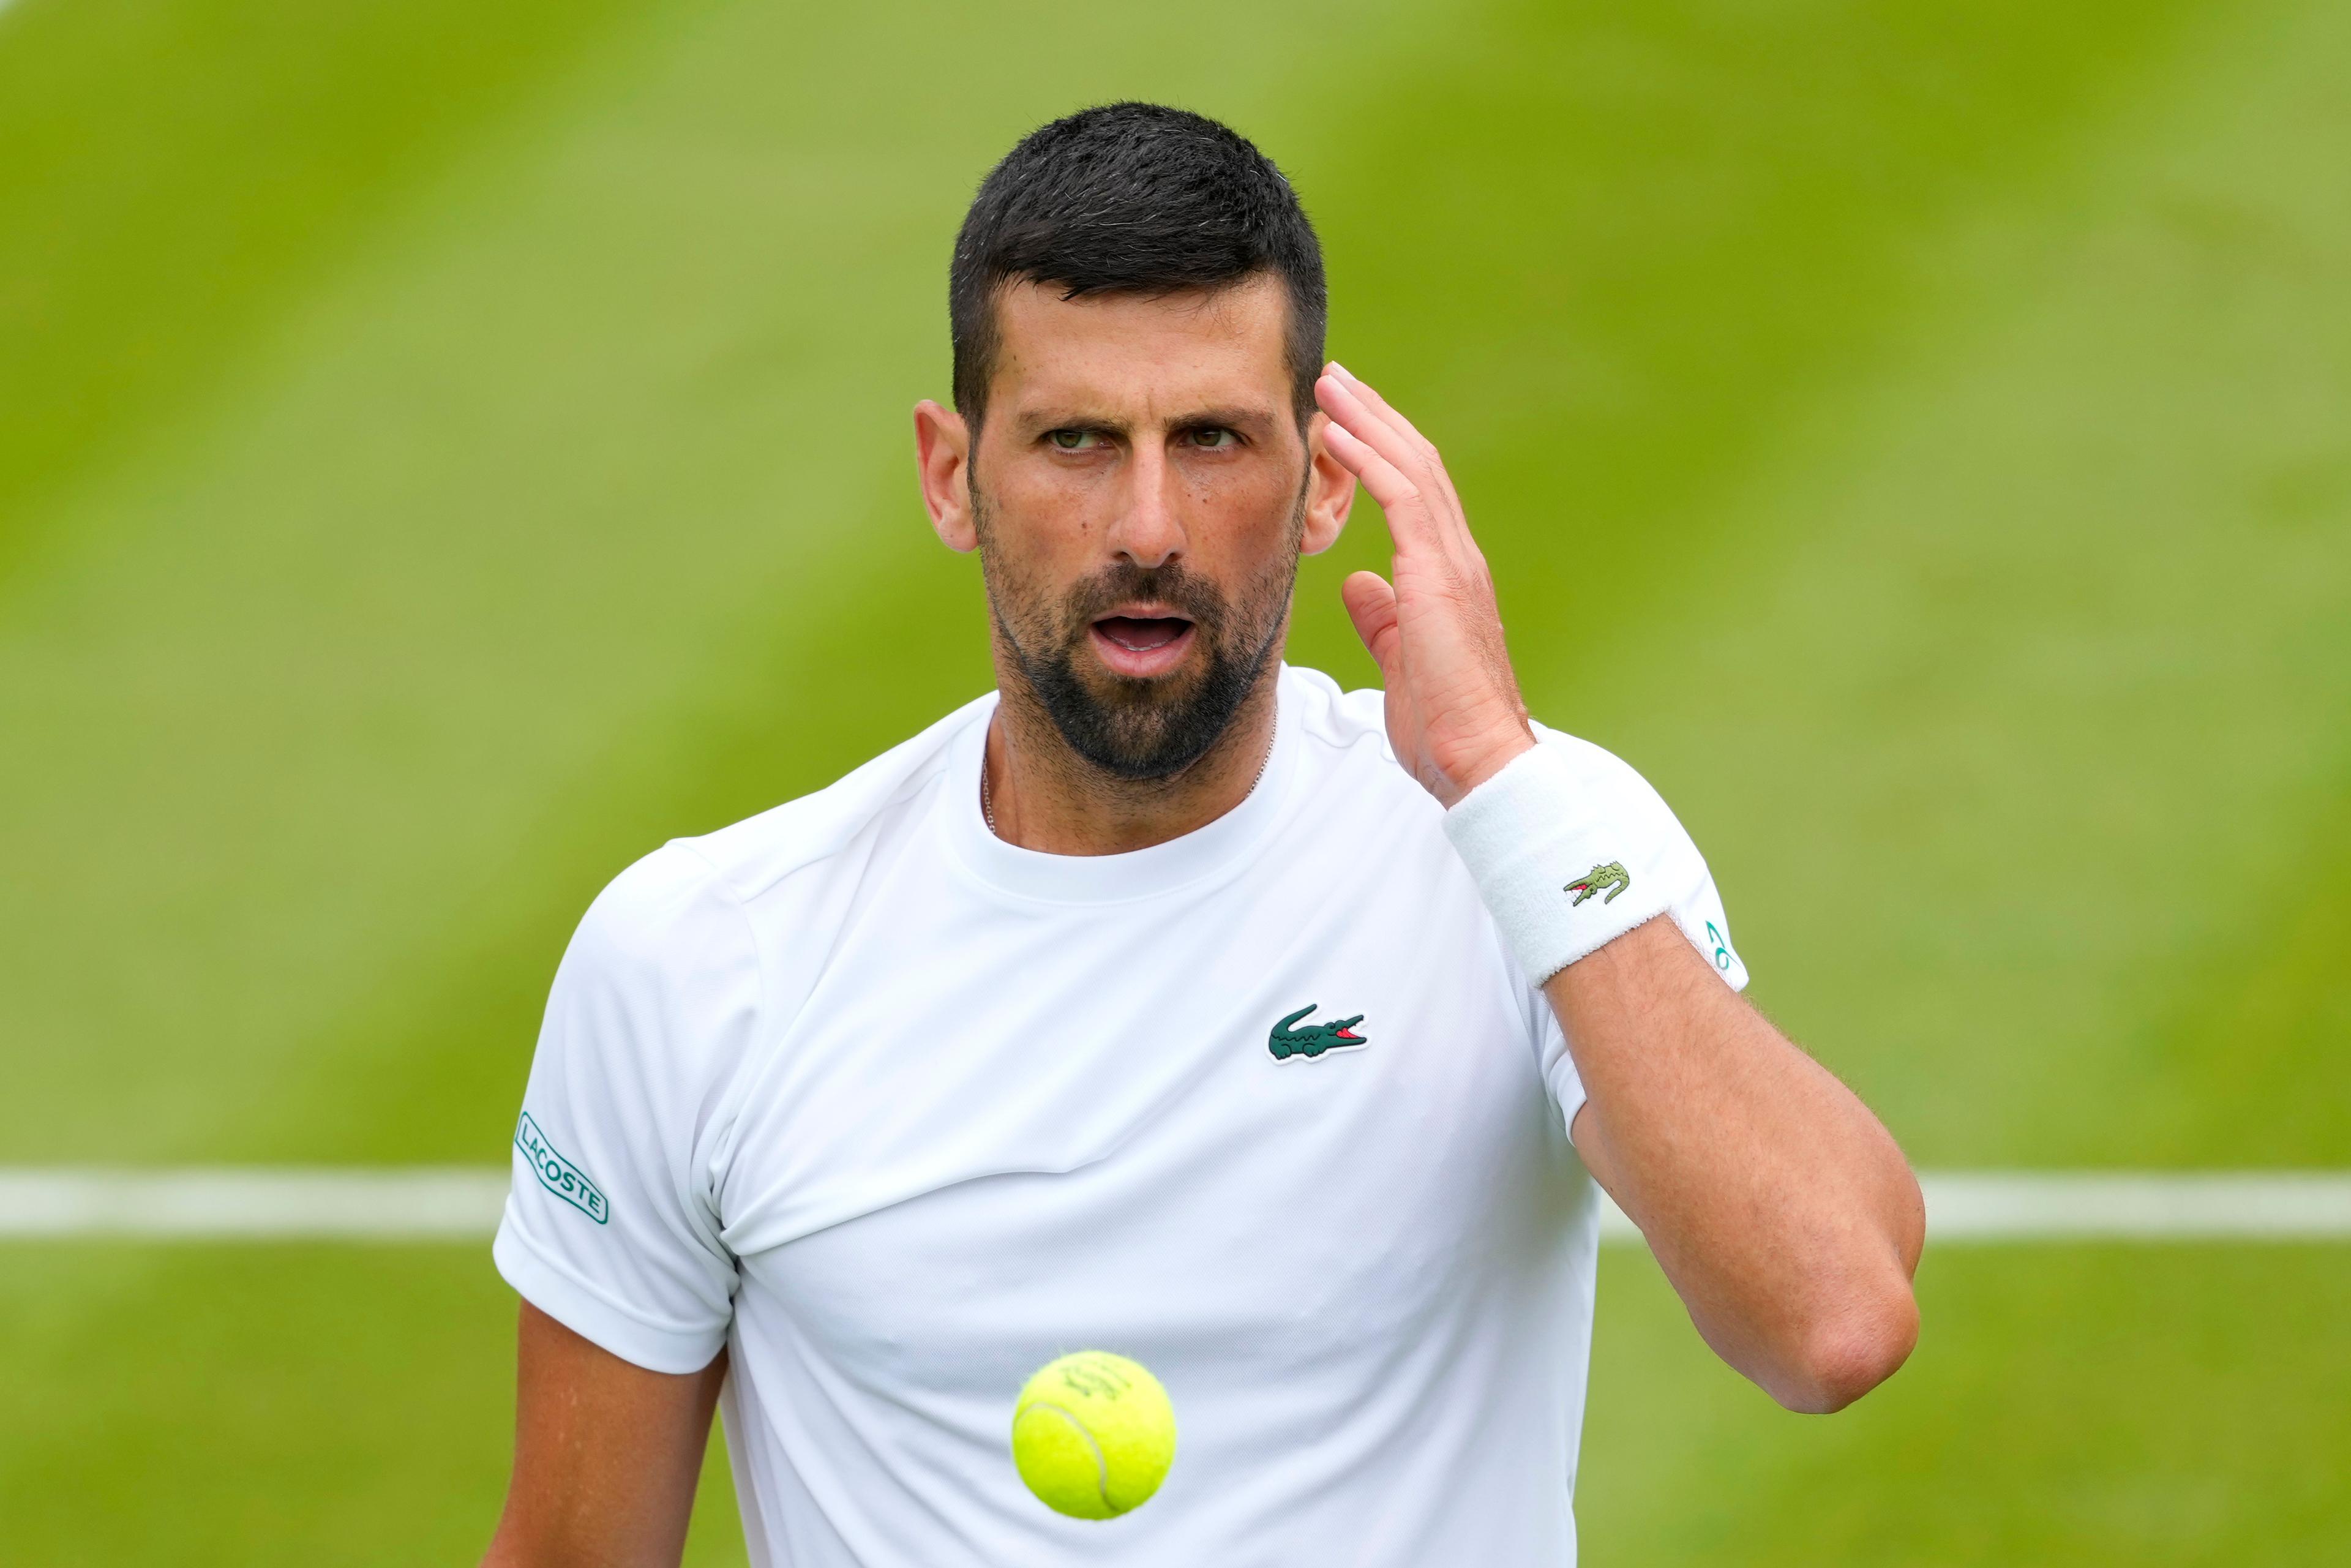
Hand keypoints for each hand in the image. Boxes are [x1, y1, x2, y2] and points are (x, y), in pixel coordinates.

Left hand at [1315, 363, 1533, 806]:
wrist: (1481, 759)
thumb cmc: (1445, 725)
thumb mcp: (1402, 662)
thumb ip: (1384, 621)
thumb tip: (1360, 588)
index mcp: (1448, 576)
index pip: (1418, 495)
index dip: (1383, 451)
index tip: (1347, 420)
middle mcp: (1457, 558)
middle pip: (1417, 464)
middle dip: (1375, 417)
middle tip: (1337, 380)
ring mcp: (1453, 563)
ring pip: (1412, 468)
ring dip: (1369, 422)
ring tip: (1333, 386)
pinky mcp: (1438, 576)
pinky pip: (1403, 499)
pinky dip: (1372, 461)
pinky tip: (1342, 435)